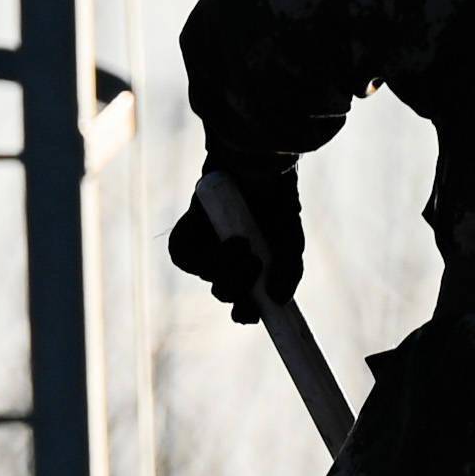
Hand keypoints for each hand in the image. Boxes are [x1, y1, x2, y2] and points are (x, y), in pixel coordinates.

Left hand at [166, 153, 301, 321]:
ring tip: (242, 243)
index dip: (245, 312)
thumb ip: (288, 272)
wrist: (255, 161)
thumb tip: (278, 301)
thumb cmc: (277, 198)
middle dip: (236, 287)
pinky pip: (184, 255)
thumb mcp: (290, 239)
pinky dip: (202, 251)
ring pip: (205, 274)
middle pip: (223, 291)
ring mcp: (206, 245)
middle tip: (253, 268)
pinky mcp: (186, 231)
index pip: (246, 300)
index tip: (250, 315)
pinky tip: (226, 236)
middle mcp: (229, 258)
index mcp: (256, 265)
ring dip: (224, 266)